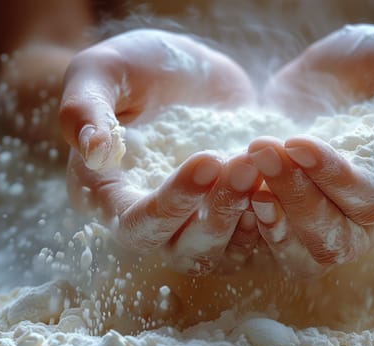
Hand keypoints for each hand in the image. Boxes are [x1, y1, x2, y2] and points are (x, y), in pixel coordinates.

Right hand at [60, 29, 261, 274]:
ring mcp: (196, 220)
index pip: (137, 224)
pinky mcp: (233, 212)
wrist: (186, 70)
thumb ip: (85, 108)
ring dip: (249, 217)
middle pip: (185, 249)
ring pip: (225, 250)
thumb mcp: (101, 71)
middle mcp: (153, 221)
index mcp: (109, 196)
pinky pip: (258, 235)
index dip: (172, 202)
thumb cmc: (133, 67)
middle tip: (245, 166)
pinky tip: (288, 181)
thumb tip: (93, 151)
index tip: (207, 160)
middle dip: (218, 213)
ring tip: (267, 169)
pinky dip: (274, 216)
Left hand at [253, 25, 373, 277]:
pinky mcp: (297, 219)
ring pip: (306, 254)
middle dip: (297, 197)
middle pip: (338, 239)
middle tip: (262, 149)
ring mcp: (334, 223)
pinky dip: (254, 226)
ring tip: (247, 168)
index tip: (298, 142)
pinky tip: (235, 187)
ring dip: (273, 217)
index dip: (337, 180)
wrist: (333, 72)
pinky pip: (276, 248)